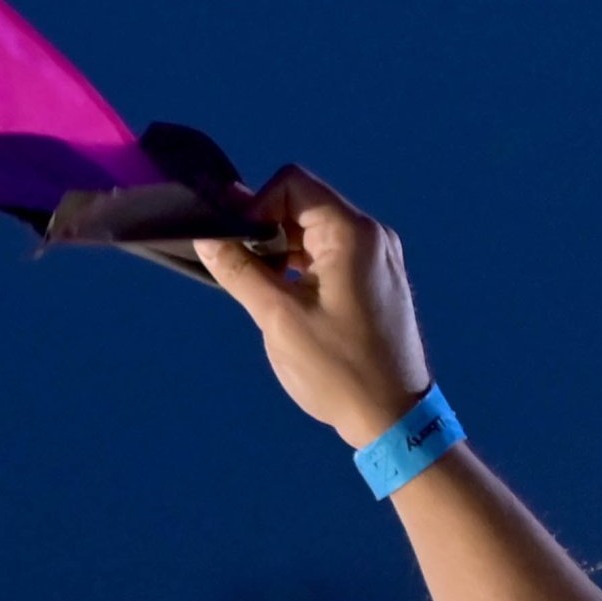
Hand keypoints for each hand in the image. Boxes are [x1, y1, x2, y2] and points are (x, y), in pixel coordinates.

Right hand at [195, 166, 432, 445]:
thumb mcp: (279, 318)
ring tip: (266, 293)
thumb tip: (207, 237)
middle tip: (246, 273)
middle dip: (267, 231)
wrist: (394, 417)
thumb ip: (240, 271)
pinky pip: (333, 254)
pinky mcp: (377, 280)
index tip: (238, 249)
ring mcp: (379, 257)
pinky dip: (304, 267)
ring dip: (283, 251)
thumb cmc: (338, 368)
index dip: (255, 207)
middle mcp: (371, 234)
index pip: (292, 184)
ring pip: (316, 231)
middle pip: (304, 204)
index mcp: (352, 233)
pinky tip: (289, 301)